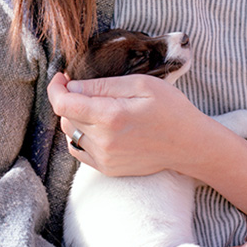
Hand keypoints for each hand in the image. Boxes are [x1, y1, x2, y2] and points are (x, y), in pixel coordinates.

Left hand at [47, 70, 205, 176]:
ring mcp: (104, 159)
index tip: (62, 76)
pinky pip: (78, 150)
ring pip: (70, 133)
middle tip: (86, 87)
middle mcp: (103, 141)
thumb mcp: (141, 84)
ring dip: (76, 117)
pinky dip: (81, 135)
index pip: (63, 104)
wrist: (189, 145)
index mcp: (111, 117)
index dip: (56, 87)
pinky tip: (98, 126)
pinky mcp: (107, 169)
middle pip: (65, 117)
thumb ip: (103, 85)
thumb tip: (72, 86)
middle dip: (70, 99)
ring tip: (97, 107)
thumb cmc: (170, 109)